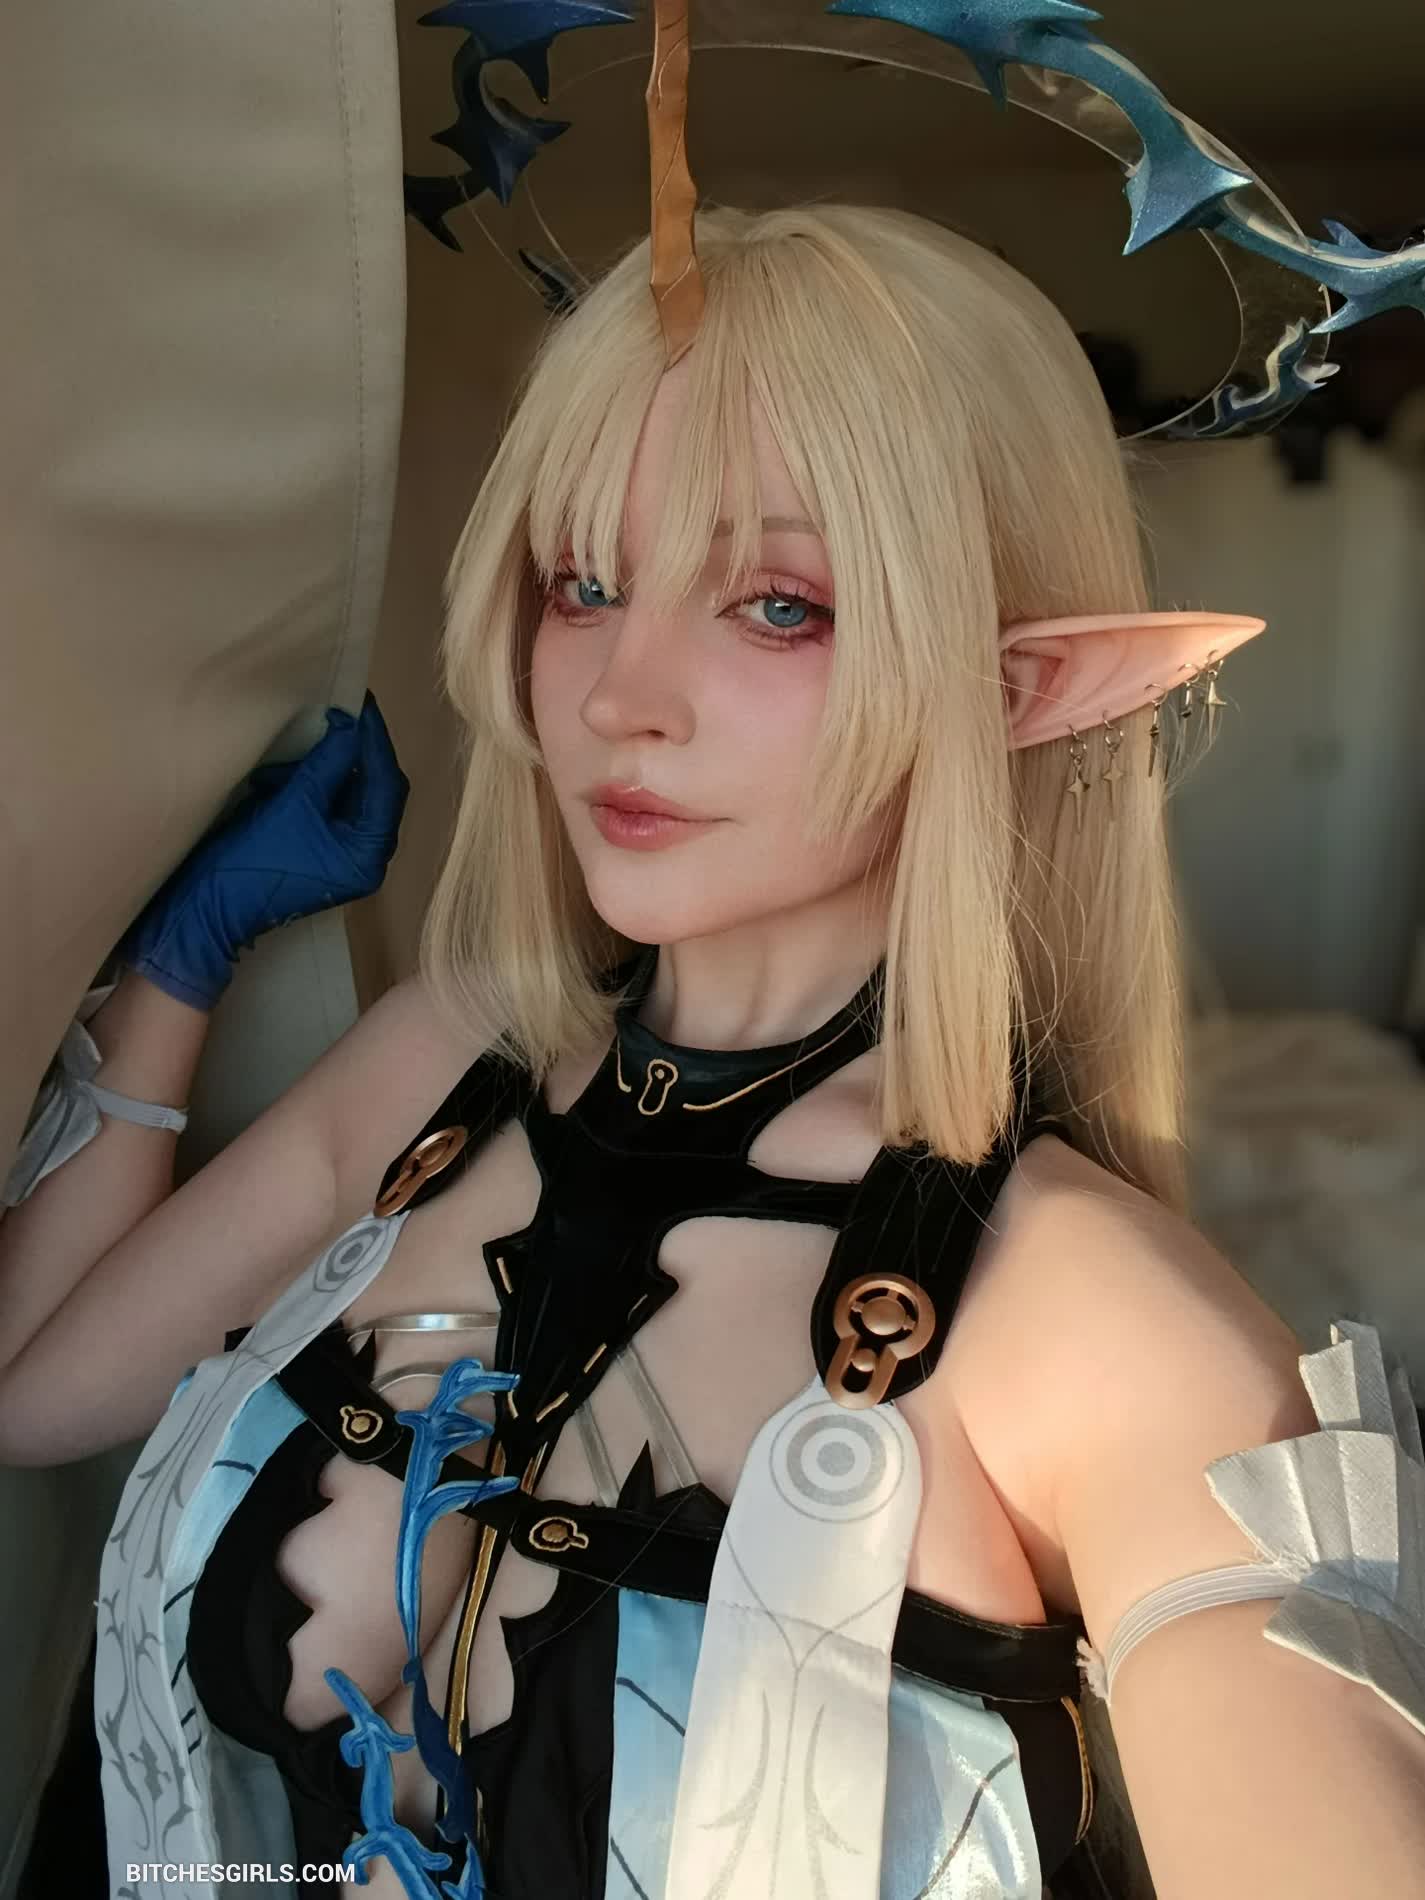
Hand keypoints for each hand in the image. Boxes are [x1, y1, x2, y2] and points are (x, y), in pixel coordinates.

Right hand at [116, 691, 409, 1009]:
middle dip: (346, 756)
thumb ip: (327, 764)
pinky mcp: (313, 850)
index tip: (361, 704)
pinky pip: (319, 808)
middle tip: (332, 716)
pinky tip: (268, 786)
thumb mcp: (293, 805)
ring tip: (276, 772)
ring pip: (342, 796)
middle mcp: (362, 857)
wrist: (206, 907)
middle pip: (370, 790)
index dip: (375, 742)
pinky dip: (299, 789)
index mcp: (368, 855)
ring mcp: (338, 855)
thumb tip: (351, 726)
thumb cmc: (253, 861)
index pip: (387, 786)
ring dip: (314, 773)